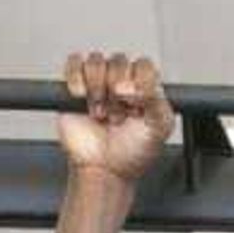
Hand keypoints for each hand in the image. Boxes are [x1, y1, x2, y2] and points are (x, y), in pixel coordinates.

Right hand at [57, 50, 173, 187]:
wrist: (104, 171)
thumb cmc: (133, 153)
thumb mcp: (159, 128)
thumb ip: (156, 99)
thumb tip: (129, 84)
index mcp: (146, 87)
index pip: (143, 65)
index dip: (138, 83)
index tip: (135, 106)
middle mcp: (123, 82)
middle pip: (118, 61)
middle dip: (116, 94)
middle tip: (117, 117)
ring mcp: (98, 83)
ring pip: (96, 61)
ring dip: (97, 89)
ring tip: (100, 113)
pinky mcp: (76, 87)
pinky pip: (74, 63)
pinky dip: (76, 77)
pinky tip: (80, 96)